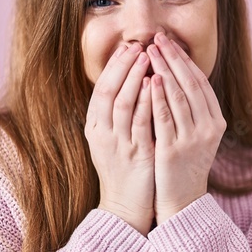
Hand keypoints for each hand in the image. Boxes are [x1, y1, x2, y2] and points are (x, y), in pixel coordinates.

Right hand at [85, 41, 155, 235]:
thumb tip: (131, 81)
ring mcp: (117, 144)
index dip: (114, 67)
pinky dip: (146, 101)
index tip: (128, 48)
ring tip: (147, 58)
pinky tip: (156, 86)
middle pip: (108, 91)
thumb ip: (119, 113)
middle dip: (123, 66)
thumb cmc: (125, 169)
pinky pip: (140, 123)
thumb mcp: (114, 138)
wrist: (125, 206)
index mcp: (95, 127)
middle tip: (138, 46)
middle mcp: (101, 133)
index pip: (100, 89)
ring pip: (122, 103)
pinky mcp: (134, 154)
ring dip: (134, 78)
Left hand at [146, 29, 226, 225]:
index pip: (199, 82)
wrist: (181, 201)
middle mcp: (208, 128)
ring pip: (178, 97)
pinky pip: (164, 117)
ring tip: (148, 52)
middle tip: (157, 38)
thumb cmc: (183, 164)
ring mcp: (192, 139)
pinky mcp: (174, 150)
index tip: (168, 41)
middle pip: (189, 84)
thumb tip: (176, 75)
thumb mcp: (194, 135)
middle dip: (172, 58)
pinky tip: (148, 81)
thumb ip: (190, 109)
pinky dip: (156, 96)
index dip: (184, 60)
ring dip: (163, 71)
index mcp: (215, 122)